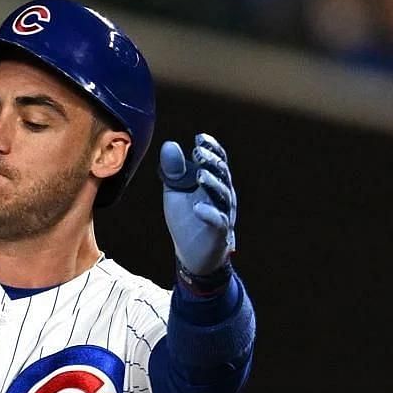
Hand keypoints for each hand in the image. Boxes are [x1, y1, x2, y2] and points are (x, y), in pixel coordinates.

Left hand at [160, 134, 236, 277]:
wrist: (191, 253)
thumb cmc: (186, 218)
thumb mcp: (176, 191)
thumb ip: (174, 170)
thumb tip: (169, 144)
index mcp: (213, 182)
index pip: (218, 161)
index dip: (212, 149)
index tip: (199, 138)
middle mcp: (223, 195)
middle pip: (222, 174)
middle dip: (212, 162)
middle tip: (198, 152)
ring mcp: (223, 213)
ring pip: (223, 195)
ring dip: (212, 184)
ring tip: (200, 175)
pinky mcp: (219, 233)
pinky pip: (218, 221)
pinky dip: (209, 214)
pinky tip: (198, 208)